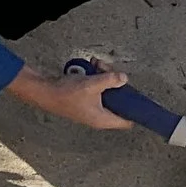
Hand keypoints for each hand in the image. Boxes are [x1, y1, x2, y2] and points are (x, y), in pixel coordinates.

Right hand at [6, 67, 134, 131]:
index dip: (135, 112)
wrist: (44, 91)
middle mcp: (98, 116)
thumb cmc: (65, 93)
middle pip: (118, 101)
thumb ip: (111, 80)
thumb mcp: (93, 85)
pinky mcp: (85, 99)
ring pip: (107, 92)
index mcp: (102, 119)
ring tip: (97, 65)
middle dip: (117, 84)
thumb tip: (124, 79)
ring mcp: (91, 107)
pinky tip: (91, 66)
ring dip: (104, 76)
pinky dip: (95, 77)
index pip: (127, 121)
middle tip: (111, 72)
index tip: (141, 102)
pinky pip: (97, 88)